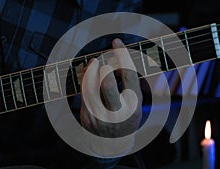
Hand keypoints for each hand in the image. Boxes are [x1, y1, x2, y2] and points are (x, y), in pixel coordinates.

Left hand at [80, 38, 141, 155]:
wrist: (113, 143)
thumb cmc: (127, 117)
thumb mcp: (136, 103)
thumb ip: (130, 83)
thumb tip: (117, 57)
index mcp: (134, 107)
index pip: (129, 76)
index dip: (123, 55)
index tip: (116, 41)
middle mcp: (118, 113)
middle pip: (107, 83)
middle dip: (104, 65)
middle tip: (103, 58)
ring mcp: (100, 117)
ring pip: (90, 86)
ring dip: (91, 69)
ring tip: (94, 63)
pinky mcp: (87, 118)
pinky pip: (83, 93)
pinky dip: (85, 79)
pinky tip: (88, 73)